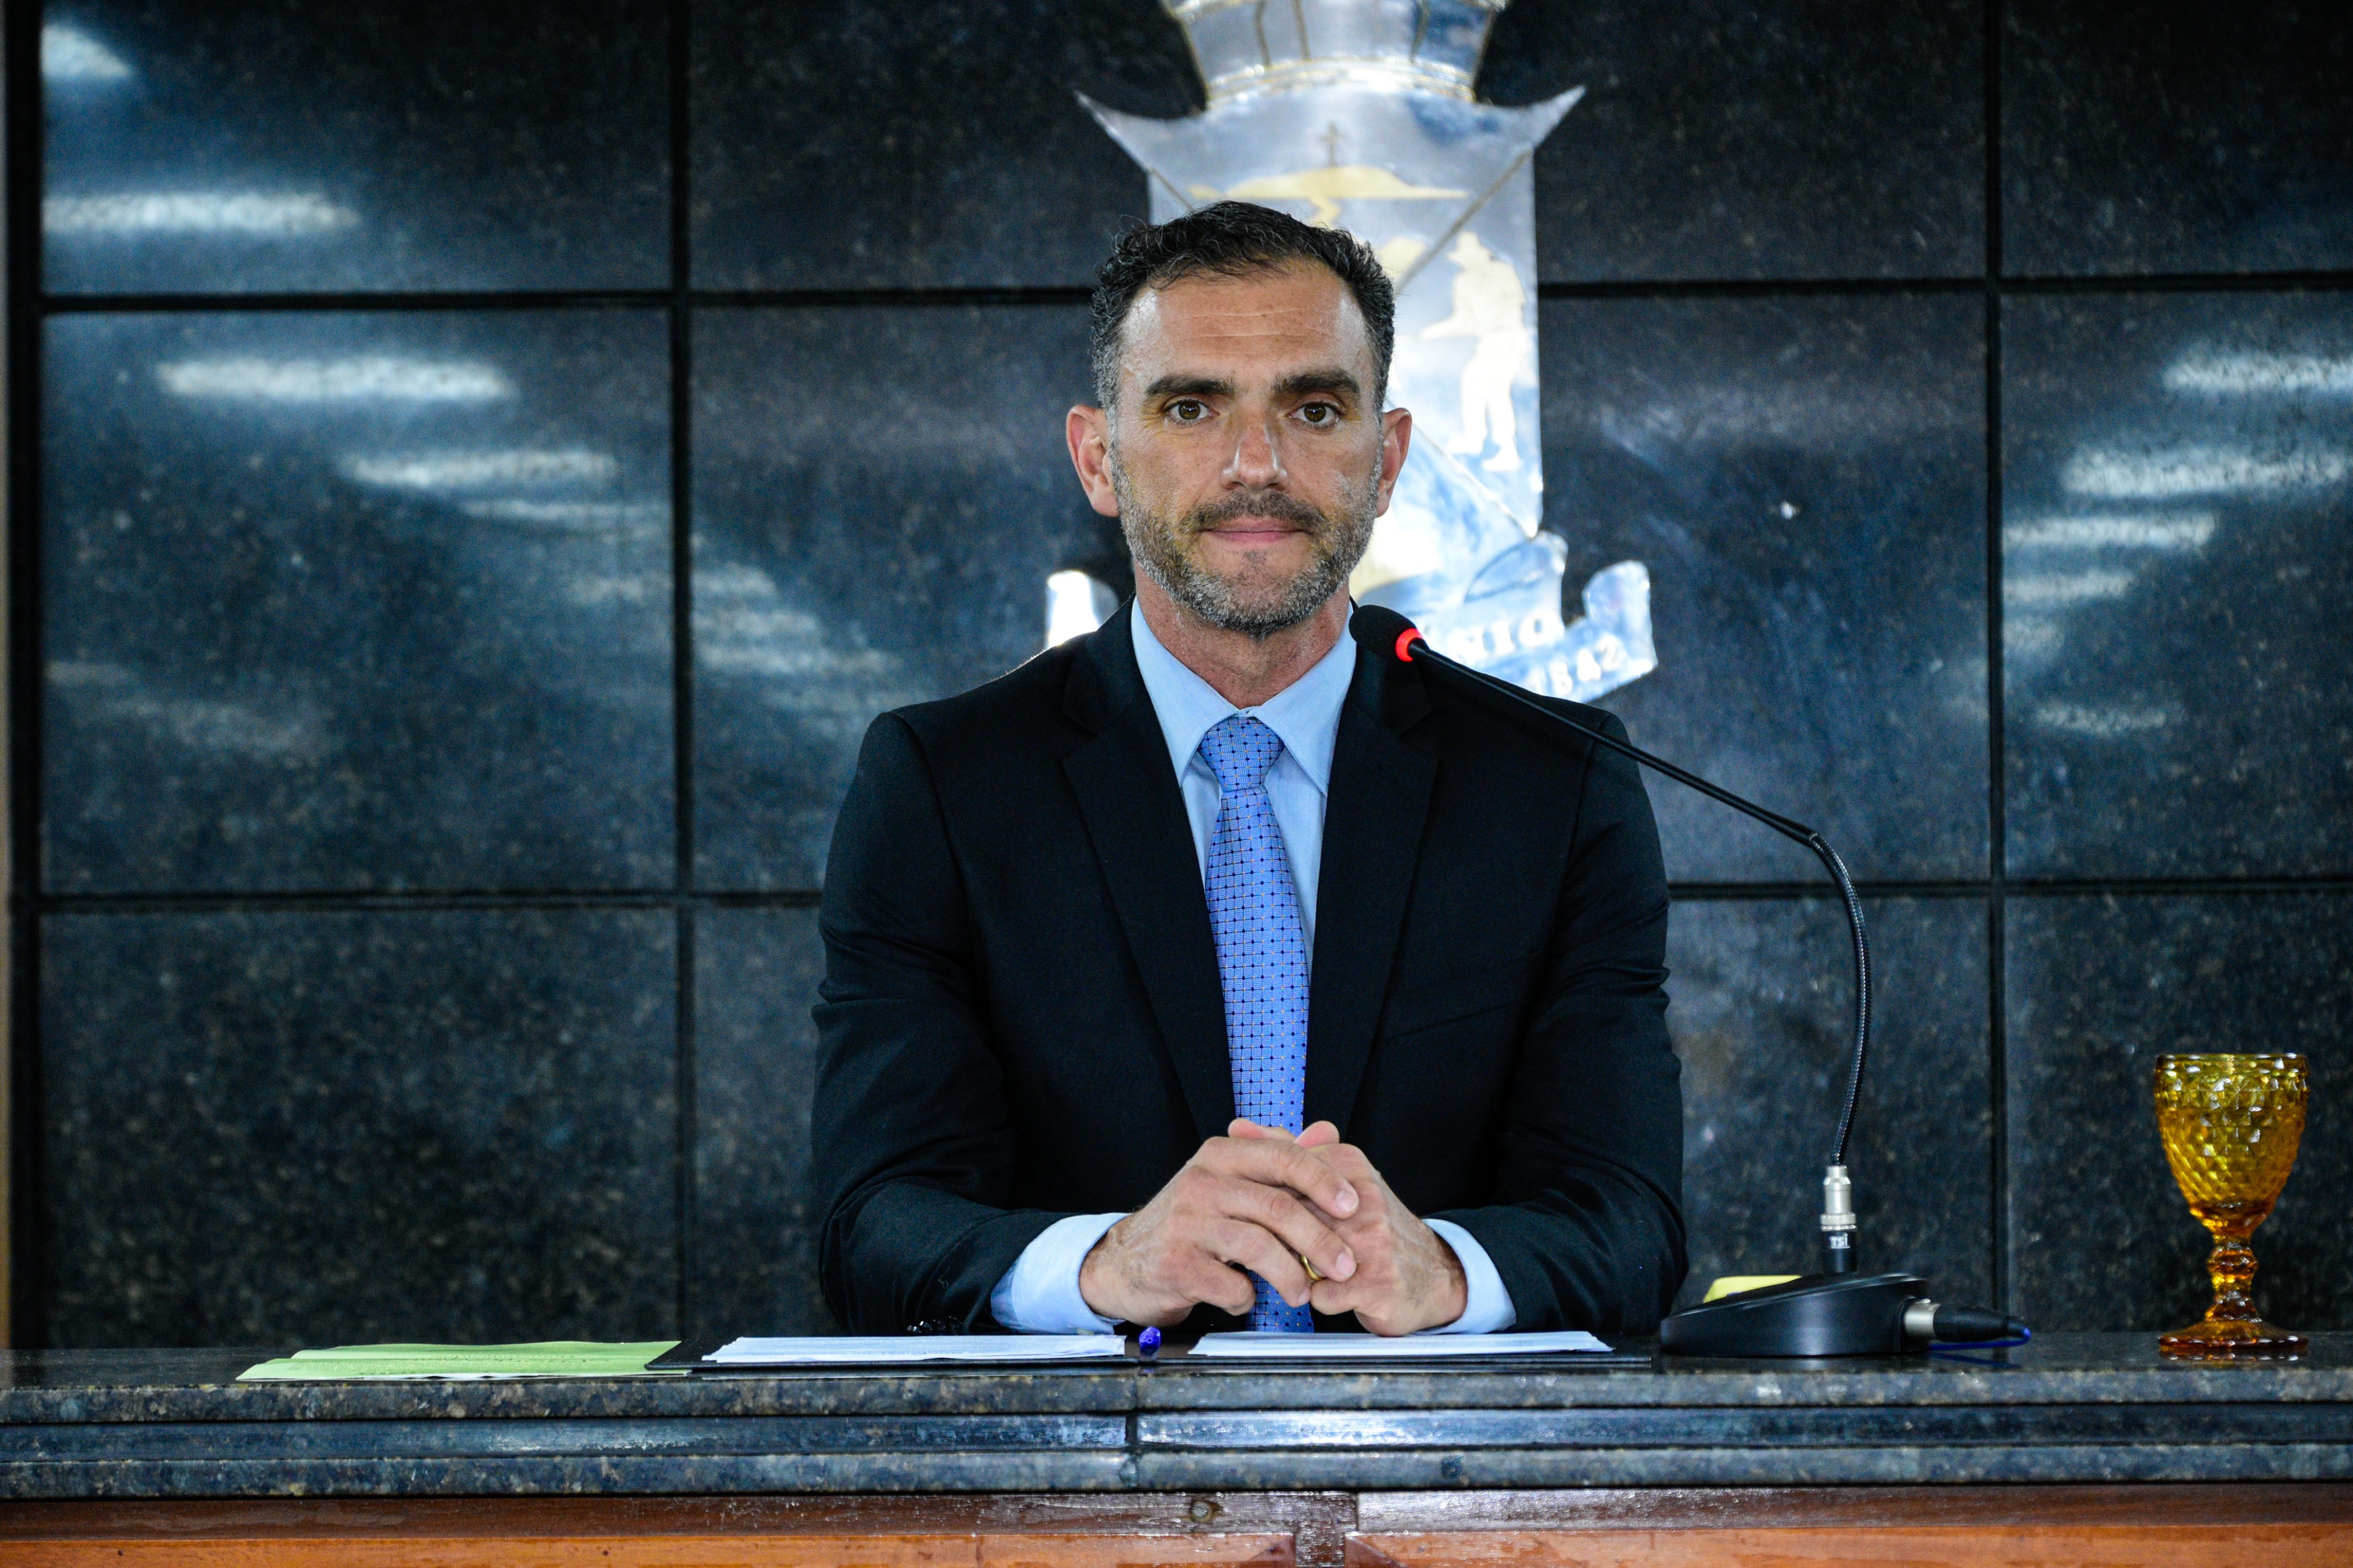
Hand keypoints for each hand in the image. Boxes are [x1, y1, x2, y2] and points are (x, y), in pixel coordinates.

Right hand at [1079, 1120, 1361, 1326]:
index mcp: (1220, 1155)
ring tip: (1303, 1293)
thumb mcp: (1229, 1180)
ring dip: (1292, 1275)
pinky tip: (1246, 1297)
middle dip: (1320, 1239)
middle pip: (1276, 1206)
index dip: (1323, 1180)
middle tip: (1346, 1264)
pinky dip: (1248, 1297)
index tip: (1353, 1205)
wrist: (1125, 1262)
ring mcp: (1185, 1223)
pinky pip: (1230, 1284)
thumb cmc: (1191, 1222)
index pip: (1282, 1157)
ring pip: (1258, 1247)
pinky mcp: (1175, 1263)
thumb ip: (1276, 1157)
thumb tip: (1329, 1131)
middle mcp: (1201, 1182)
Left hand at [1231, 1126, 1465, 1335]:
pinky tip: (1328, 1291)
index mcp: (1349, 1165)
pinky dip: (1317, 1298)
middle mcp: (1362, 1199)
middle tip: (1273, 1246)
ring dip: (1292, 1268)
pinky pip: (1320, 1295)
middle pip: (1286, 1216)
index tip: (1255, 1213)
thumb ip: (1289, 1154)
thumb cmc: (1374, 1227)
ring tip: (1301, 1268)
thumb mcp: (1337, 1178)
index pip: (1280, 1176)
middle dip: (1273, 1237)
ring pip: (1299, 1255)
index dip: (1261, 1201)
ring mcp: (1372, 1241)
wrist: (1433, 1273)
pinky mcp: (1377, 1283)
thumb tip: (1238, 1128)